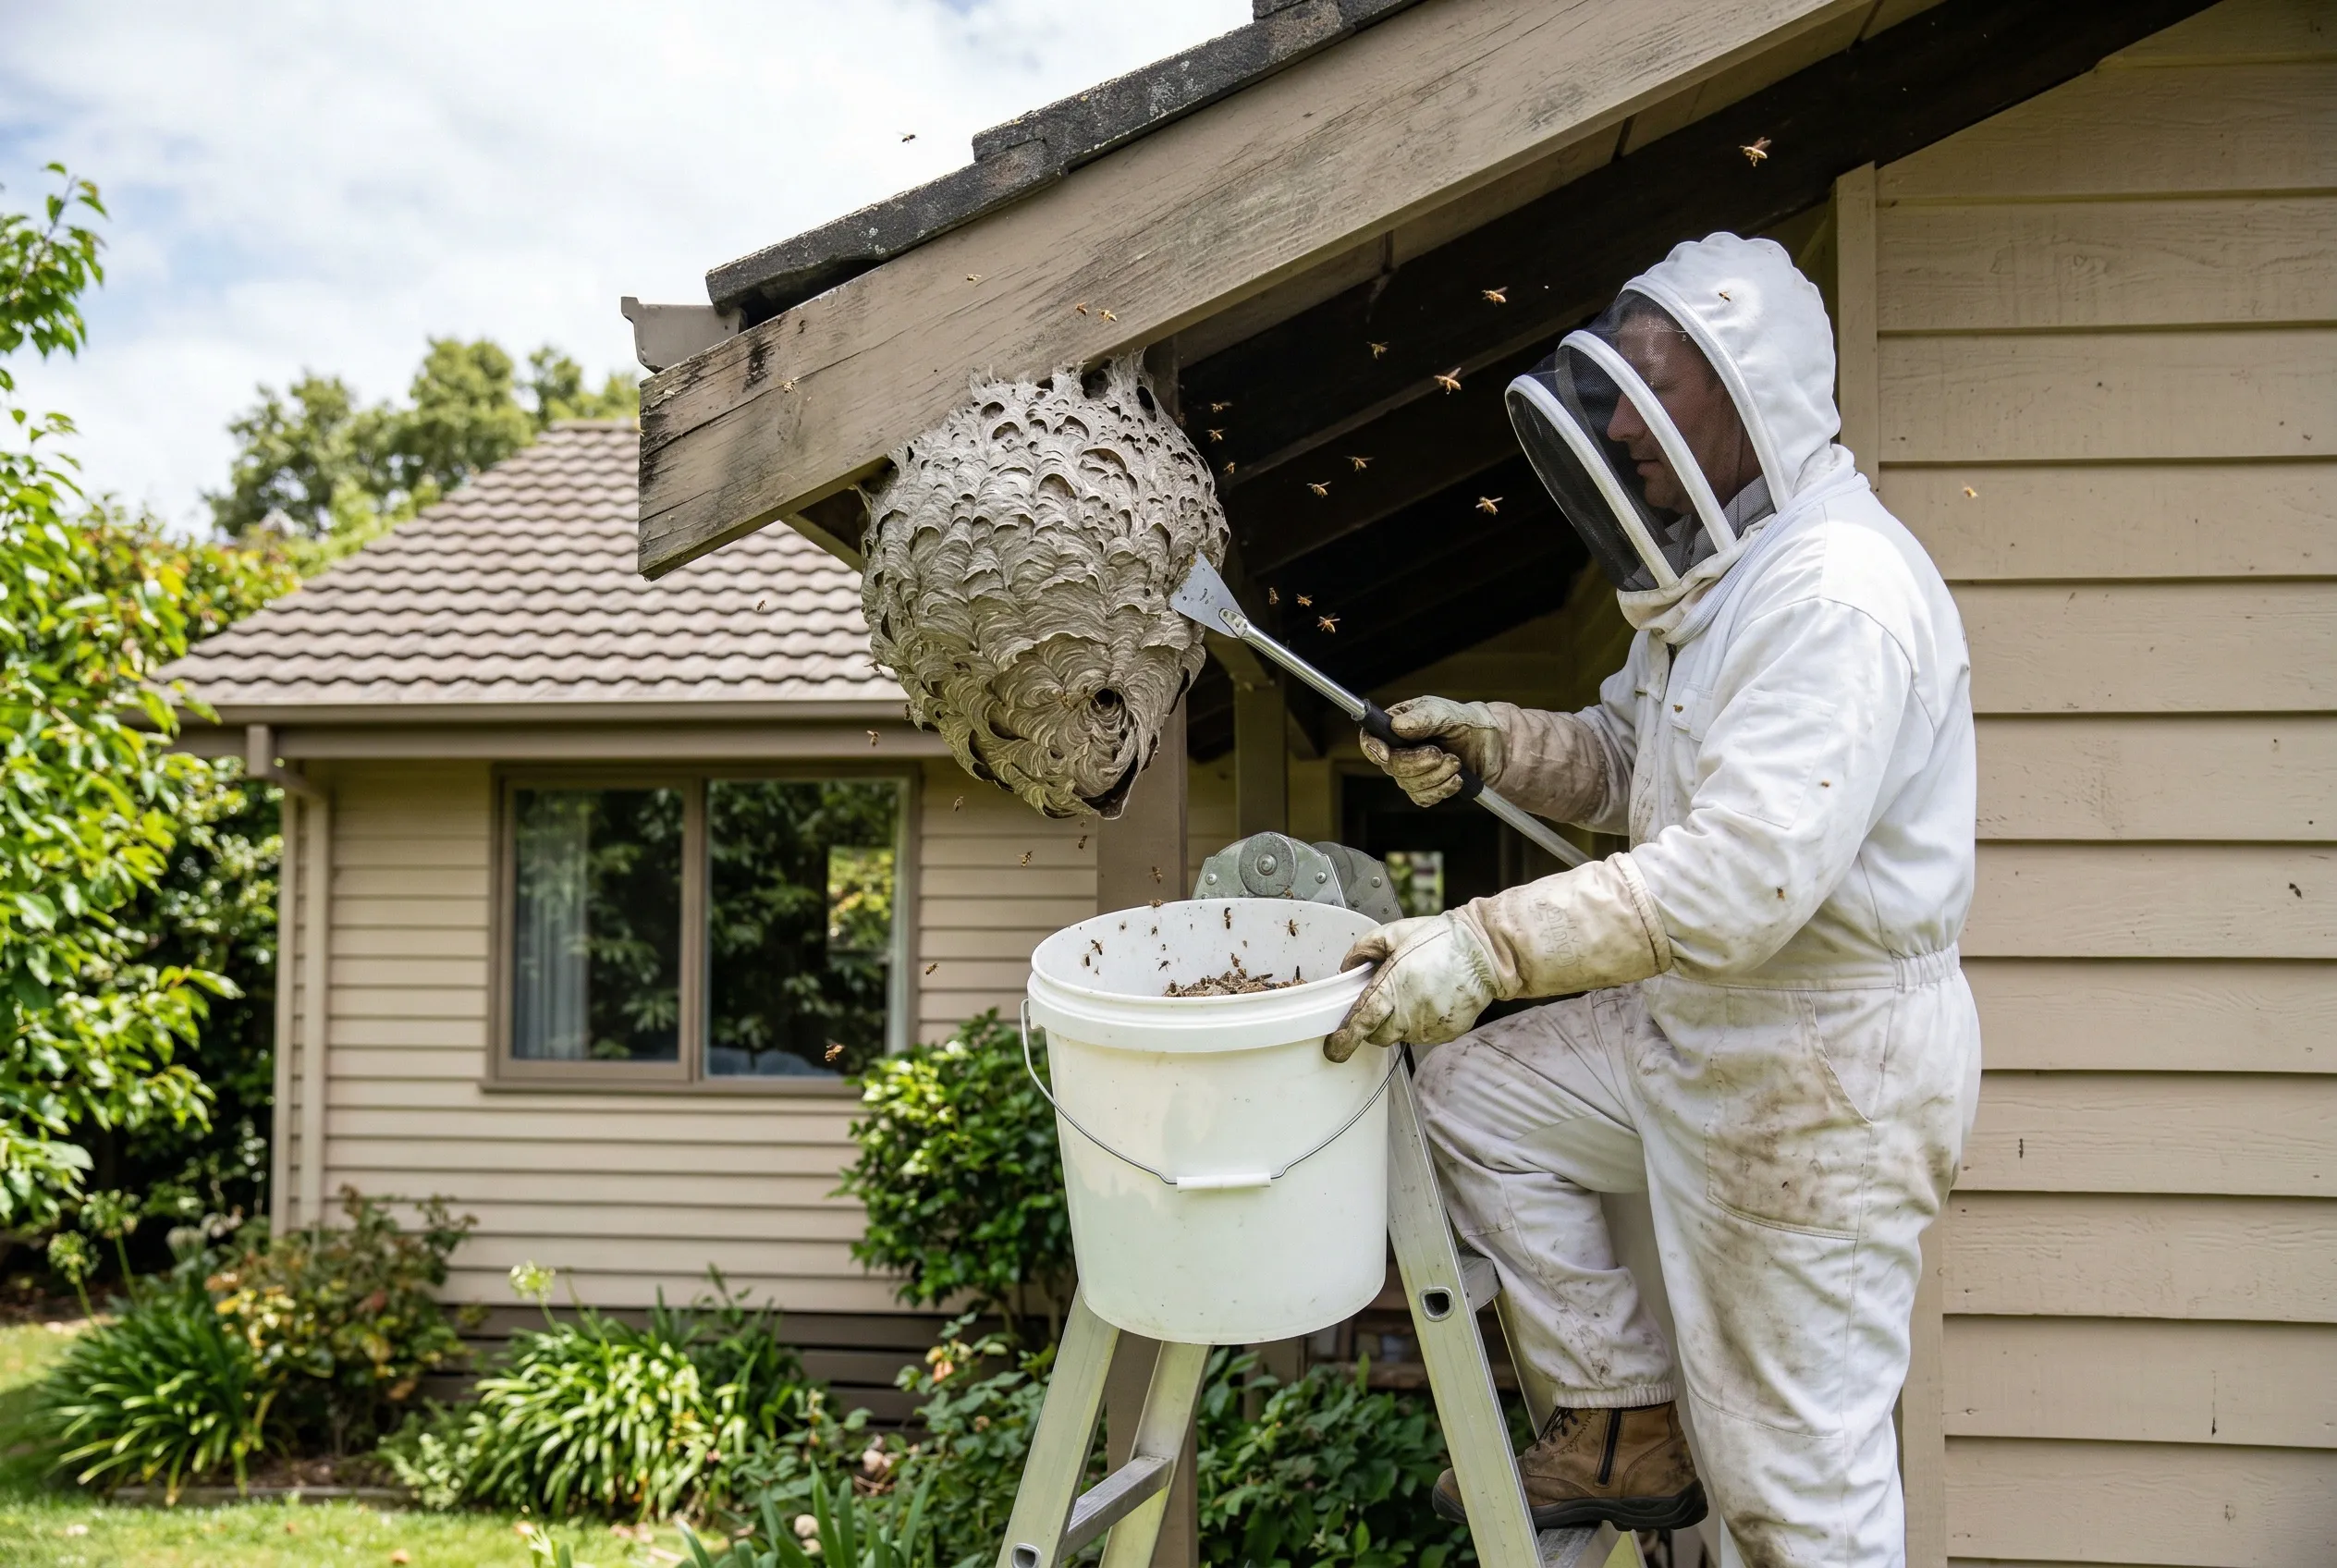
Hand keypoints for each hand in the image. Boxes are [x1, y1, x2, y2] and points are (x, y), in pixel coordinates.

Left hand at [1323, 914, 1496, 1060]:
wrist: (1485, 953)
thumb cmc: (1441, 940)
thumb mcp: (1394, 933)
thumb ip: (1364, 949)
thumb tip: (1347, 968)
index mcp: (1393, 988)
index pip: (1361, 1023)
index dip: (1345, 1039)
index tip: (1335, 1049)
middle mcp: (1409, 1014)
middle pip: (1377, 1036)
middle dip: (1373, 1024)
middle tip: (1383, 1001)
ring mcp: (1429, 1027)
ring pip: (1400, 1036)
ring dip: (1397, 1022)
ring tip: (1414, 993)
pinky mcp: (1446, 1034)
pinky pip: (1422, 1035)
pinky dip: (1418, 1023)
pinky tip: (1429, 1000)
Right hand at [1359, 696, 1506, 806]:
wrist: (1490, 744)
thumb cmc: (1465, 722)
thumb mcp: (1445, 712)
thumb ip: (1422, 718)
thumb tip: (1396, 726)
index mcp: (1396, 725)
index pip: (1370, 738)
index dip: (1373, 748)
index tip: (1386, 754)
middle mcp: (1399, 750)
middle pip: (1391, 766)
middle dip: (1418, 763)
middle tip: (1441, 754)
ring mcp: (1410, 772)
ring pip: (1408, 785)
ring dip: (1436, 776)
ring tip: (1455, 762)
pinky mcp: (1425, 789)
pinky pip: (1423, 798)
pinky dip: (1441, 789)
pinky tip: (1456, 778)